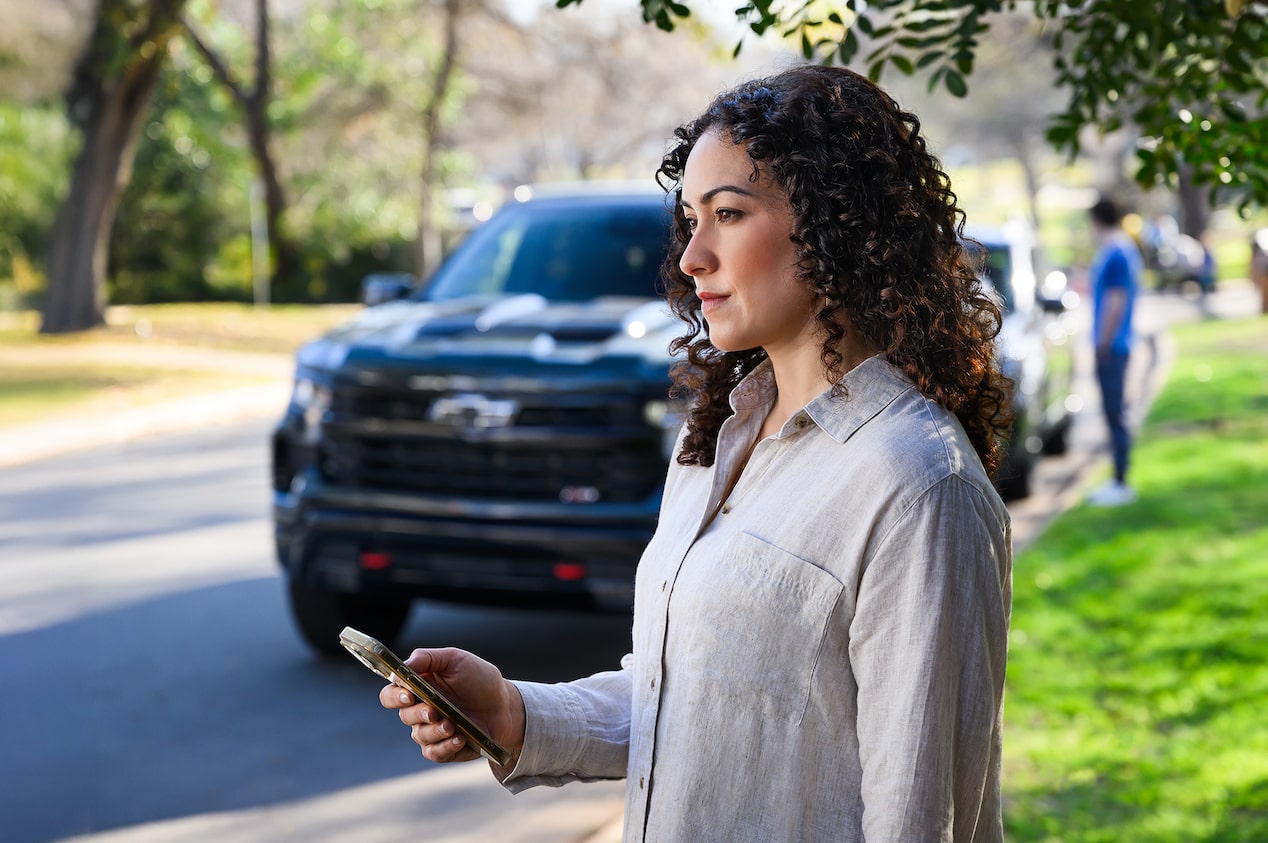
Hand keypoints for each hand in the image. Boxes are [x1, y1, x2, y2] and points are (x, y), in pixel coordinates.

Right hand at [379, 647, 524, 767]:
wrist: (506, 705)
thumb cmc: (479, 679)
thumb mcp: (456, 660)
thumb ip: (427, 658)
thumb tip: (403, 666)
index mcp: (419, 687)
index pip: (391, 694)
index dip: (394, 696)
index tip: (409, 695)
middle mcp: (421, 710)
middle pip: (404, 716)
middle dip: (418, 714)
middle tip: (434, 712)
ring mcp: (432, 730)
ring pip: (419, 736)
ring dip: (434, 731)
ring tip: (453, 725)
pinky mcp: (445, 748)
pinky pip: (434, 753)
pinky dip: (445, 747)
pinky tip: (460, 738)